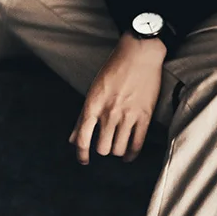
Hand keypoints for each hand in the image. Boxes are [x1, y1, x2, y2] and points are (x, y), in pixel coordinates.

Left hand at [70, 33, 165, 164]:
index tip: (83, 160)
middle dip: (102, 149)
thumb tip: (72, 140)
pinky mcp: (144, 116)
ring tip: (117, 146)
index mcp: (93, 105)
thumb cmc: (114, 70)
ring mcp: (128, 115)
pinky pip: (137, 144)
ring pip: (118, 149)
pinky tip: (128, 155)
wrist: (139, 54)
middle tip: (105, 144)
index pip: (82, 138)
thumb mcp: (93, 91)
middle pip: (102, 148)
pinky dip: (131, 154)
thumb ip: (83, 117)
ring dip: (116, 151)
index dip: (81, 154)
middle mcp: (109, 113)